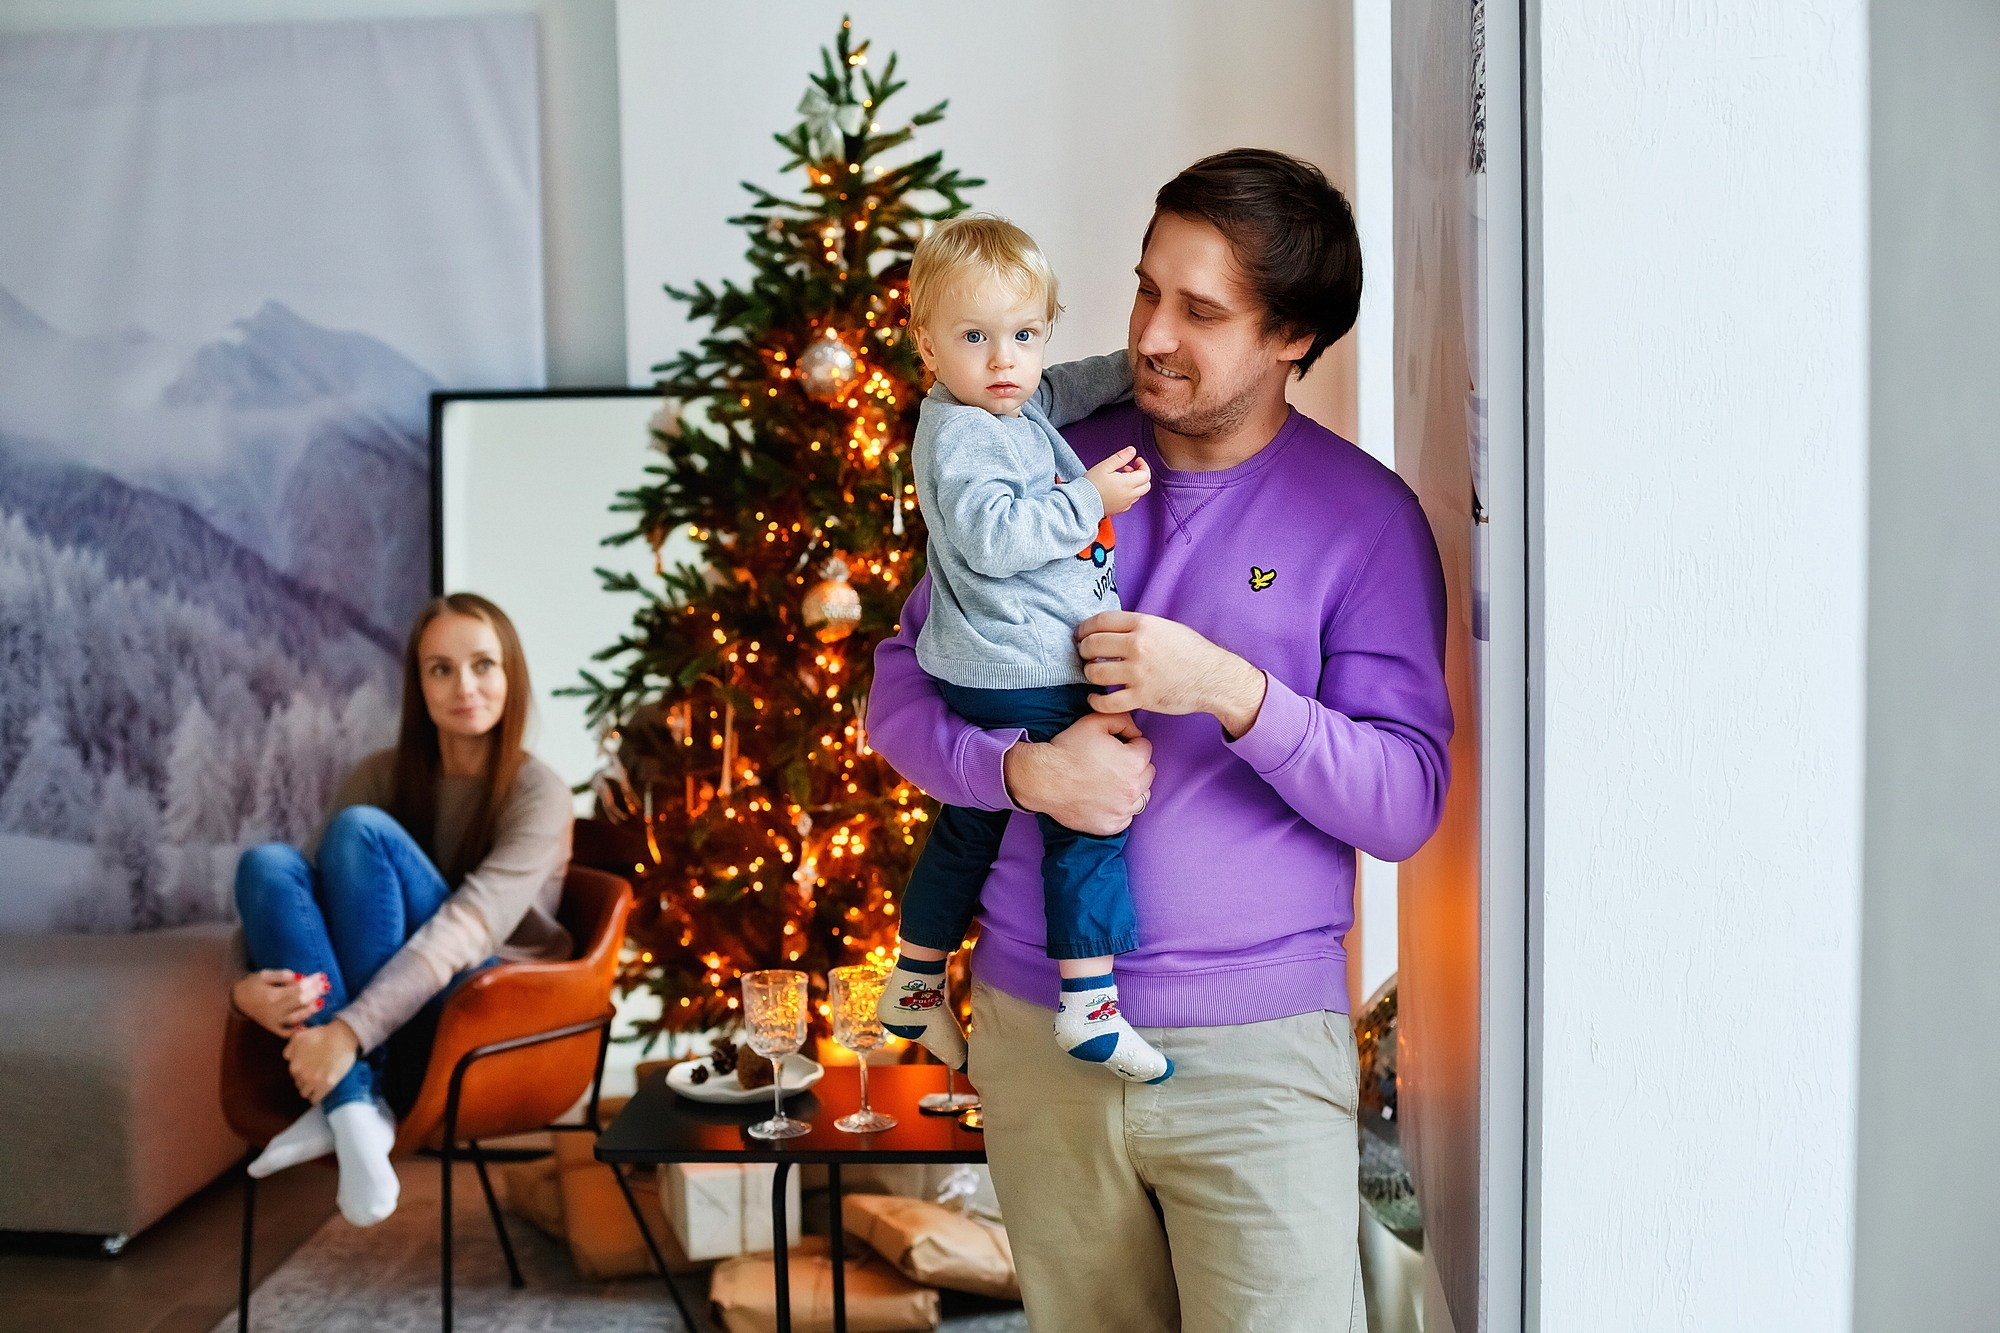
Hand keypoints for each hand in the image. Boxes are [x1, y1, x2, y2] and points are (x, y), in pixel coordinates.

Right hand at [231, 969, 326, 1037]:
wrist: (238, 999)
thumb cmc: (253, 984)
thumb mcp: (264, 974)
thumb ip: (282, 976)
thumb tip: (301, 977)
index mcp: (272, 996)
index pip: (297, 990)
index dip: (311, 983)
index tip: (323, 976)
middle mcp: (274, 1011)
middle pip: (300, 1003)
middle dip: (315, 993)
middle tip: (327, 985)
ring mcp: (274, 1021)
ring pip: (296, 1018)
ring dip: (310, 1010)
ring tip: (322, 1002)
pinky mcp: (273, 1028)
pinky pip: (286, 1032)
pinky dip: (297, 1031)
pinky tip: (308, 1026)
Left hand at [284, 1020, 360, 1105]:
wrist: (341, 1037)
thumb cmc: (322, 1035)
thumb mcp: (299, 1037)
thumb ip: (289, 1049)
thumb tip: (289, 1059)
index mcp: (294, 1065)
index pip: (294, 1076)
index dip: (302, 1072)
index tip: (310, 1068)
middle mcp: (302, 1075)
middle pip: (299, 1085)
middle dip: (306, 1080)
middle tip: (316, 1073)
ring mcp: (314, 1081)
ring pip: (306, 1094)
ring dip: (311, 1089)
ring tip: (319, 1083)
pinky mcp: (326, 1085)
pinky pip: (315, 1099)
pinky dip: (317, 1096)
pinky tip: (322, 1090)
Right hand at [1003, 711, 1153, 835]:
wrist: (1043, 779)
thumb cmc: (1067, 750)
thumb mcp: (1094, 722)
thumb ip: (1121, 719)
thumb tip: (1135, 729)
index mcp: (1133, 762)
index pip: (1145, 748)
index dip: (1130, 744)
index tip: (1115, 747)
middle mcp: (1133, 789)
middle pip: (1147, 773)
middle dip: (1134, 765)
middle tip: (1112, 764)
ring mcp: (1122, 810)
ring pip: (1142, 796)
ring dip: (1131, 788)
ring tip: (1109, 782)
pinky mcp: (1111, 825)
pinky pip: (1127, 816)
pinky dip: (1120, 808)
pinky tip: (1103, 799)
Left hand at [1076, 611, 1267, 736]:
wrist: (1214, 678)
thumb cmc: (1192, 652)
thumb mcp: (1165, 627)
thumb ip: (1138, 626)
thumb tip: (1109, 629)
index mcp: (1143, 624)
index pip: (1100, 621)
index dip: (1084, 628)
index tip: (1081, 635)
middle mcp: (1138, 646)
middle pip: (1092, 645)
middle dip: (1083, 651)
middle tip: (1086, 656)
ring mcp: (1139, 672)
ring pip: (1095, 672)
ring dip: (1089, 674)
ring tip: (1094, 675)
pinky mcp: (1141, 697)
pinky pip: (1106, 701)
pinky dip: (1095, 701)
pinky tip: (1095, 697)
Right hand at [1084, 447, 1151, 515]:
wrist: (1081, 502)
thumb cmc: (1091, 484)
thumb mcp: (1105, 466)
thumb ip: (1121, 457)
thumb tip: (1132, 451)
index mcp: (1127, 484)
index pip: (1146, 474)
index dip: (1143, 465)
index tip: (1136, 460)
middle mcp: (1129, 495)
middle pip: (1146, 485)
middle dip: (1141, 475)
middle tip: (1129, 469)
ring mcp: (1125, 504)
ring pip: (1139, 493)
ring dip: (1135, 484)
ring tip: (1120, 478)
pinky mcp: (1119, 509)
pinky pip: (1130, 501)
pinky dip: (1129, 493)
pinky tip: (1118, 488)